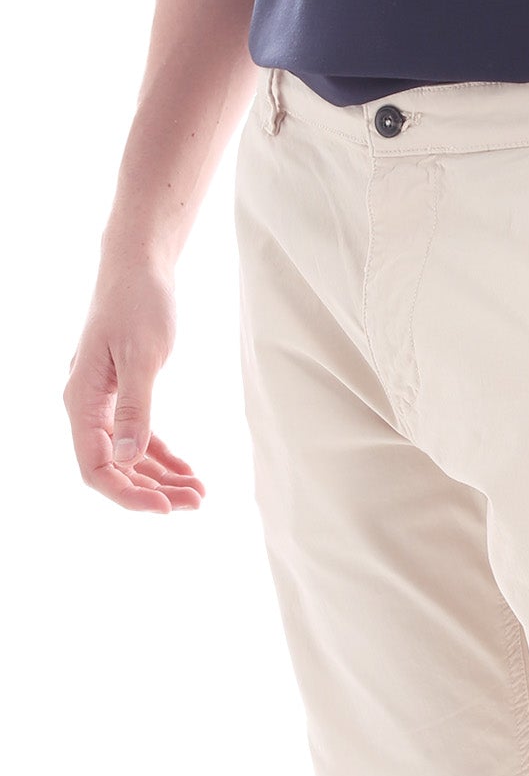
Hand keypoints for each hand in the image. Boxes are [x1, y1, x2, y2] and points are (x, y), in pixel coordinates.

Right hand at [63, 257, 203, 512]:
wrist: (140, 268)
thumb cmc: (137, 304)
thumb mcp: (141, 357)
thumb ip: (135, 408)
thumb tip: (129, 458)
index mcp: (82, 401)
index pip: (95, 467)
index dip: (128, 494)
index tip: (167, 507)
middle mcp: (88, 407)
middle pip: (115, 469)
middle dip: (154, 491)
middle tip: (197, 502)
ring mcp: (105, 404)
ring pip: (130, 458)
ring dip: (162, 479)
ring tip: (200, 493)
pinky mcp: (125, 396)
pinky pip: (140, 439)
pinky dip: (163, 458)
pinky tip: (189, 472)